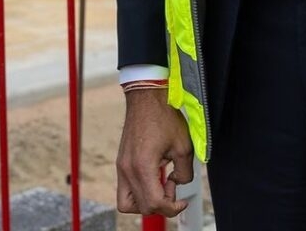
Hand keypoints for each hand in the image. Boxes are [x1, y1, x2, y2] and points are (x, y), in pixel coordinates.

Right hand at [116, 88, 193, 217]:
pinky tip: (152, 178)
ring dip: (145, 202)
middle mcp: (128, 169)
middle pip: (143, 207)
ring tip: (159, 186)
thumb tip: (177, 183)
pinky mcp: (121, 162)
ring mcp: (121, 166)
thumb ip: (185, 173)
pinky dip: (138, 192)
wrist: (145, 97)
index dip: (172, 208)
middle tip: (172, 185)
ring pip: (127, 203)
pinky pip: (124, 189)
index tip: (181, 201)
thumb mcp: (183, 146)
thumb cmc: (163, 116)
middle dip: (161, 204)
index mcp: (143, 166)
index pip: (155, 203)